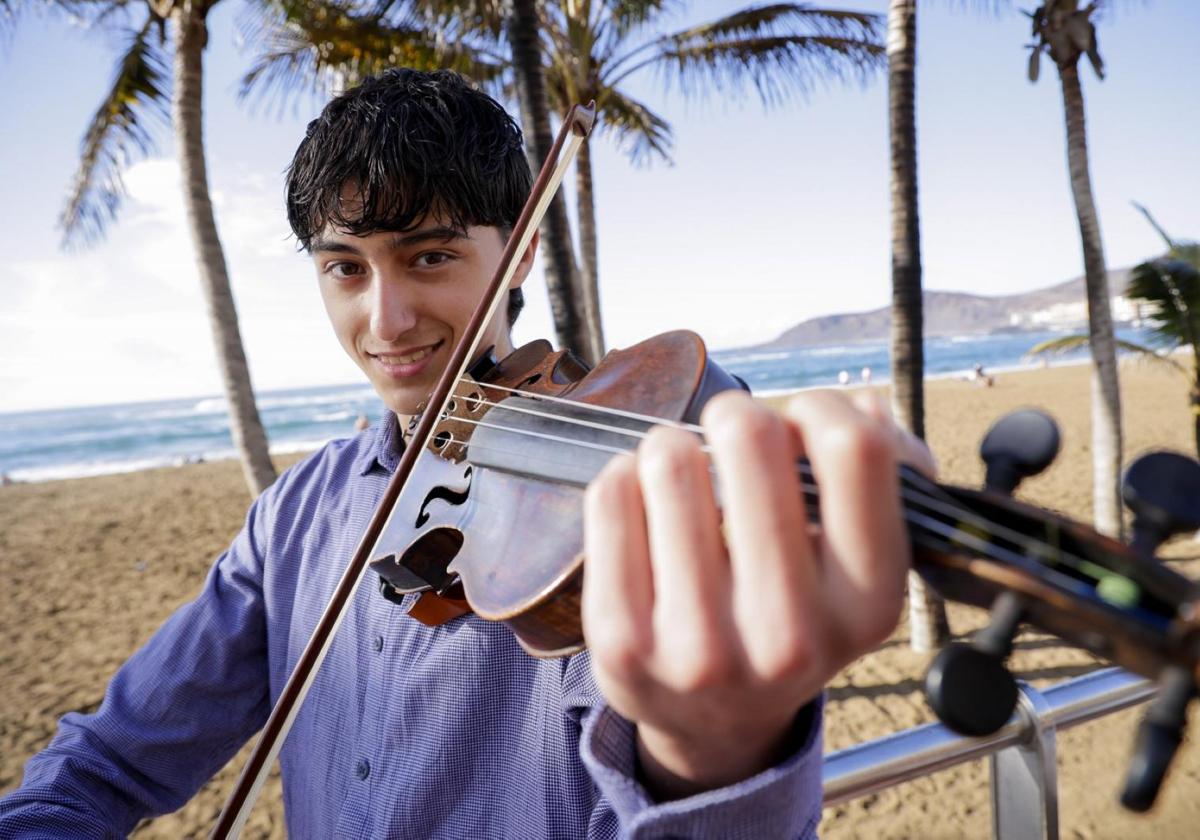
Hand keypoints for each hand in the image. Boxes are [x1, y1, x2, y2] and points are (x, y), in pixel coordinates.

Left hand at [581, 389, 932, 798]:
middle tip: (729, 435)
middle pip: (751, 436)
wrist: (714, 720)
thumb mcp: (856, 567)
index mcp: (865, 604)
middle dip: (736, 415)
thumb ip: (879, 479)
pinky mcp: (622, 641)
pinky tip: (643, 505)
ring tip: (681, 474)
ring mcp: (698, 644)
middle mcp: (788, 634)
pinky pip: (611, 493)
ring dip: (673, 445)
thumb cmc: (789, 613)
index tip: (801, 421)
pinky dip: (625, 477)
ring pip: (670, 459)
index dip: (822, 408)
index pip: (856, 450)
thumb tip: (862, 406)